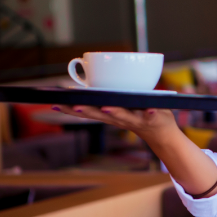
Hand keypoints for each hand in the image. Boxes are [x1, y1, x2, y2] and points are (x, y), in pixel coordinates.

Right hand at [54, 105, 177, 143]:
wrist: (160, 133)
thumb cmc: (137, 114)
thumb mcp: (118, 107)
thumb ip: (105, 98)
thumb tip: (86, 83)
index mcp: (109, 114)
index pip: (88, 111)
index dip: (71, 109)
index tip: (56, 104)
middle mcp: (119, 118)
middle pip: (100, 115)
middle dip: (87, 110)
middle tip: (73, 106)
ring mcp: (136, 119)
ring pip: (123, 116)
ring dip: (114, 112)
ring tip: (106, 107)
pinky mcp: (152, 118)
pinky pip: (151, 115)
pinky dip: (150, 112)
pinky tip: (151, 109)